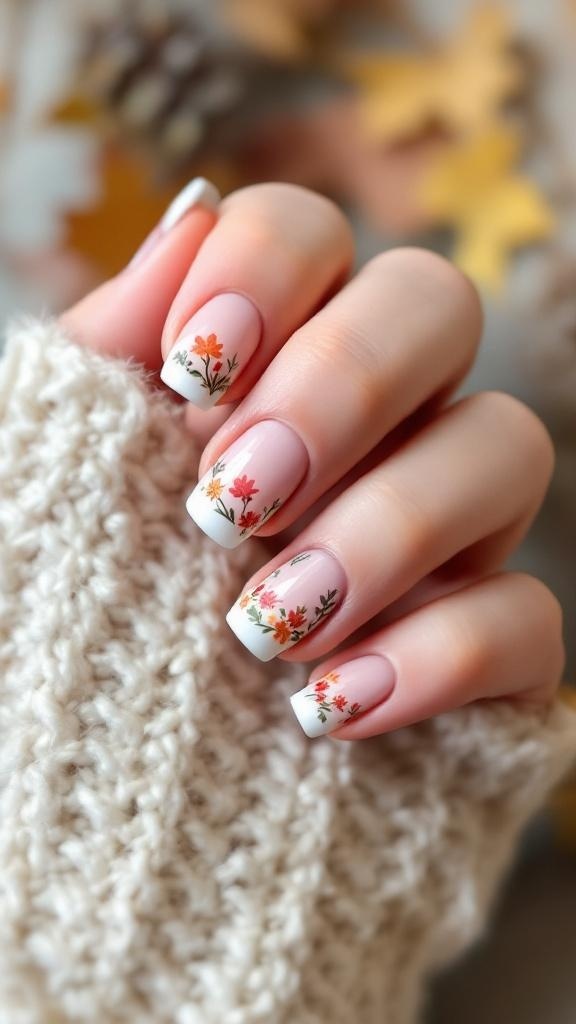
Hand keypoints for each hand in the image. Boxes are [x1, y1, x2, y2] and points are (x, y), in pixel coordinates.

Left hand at [63, 180, 563, 738]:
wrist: (90, 816)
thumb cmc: (49, 636)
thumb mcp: (47, 484)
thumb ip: (105, 351)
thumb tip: (189, 209)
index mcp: (257, 372)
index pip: (307, 235)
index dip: (269, 269)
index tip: (194, 371)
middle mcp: (366, 432)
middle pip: (437, 303)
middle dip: (347, 381)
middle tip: (237, 496)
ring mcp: (438, 540)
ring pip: (507, 447)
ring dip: (390, 526)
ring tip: (265, 623)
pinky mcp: (481, 656)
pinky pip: (527, 620)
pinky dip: (439, 656)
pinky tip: (330, 709)